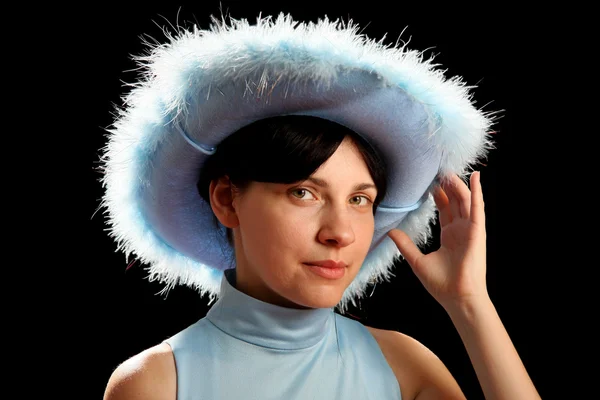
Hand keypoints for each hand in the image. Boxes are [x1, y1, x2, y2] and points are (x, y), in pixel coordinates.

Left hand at [387, 171, 487, 310]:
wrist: (457, 298)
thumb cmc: (441, 284)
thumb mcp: (417, 260)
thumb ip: (405, 244)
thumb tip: (391, 231)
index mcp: (450, 236)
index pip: (445, 210)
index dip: (438, 195)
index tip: (429, 183)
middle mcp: (461, 231)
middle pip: (455, 202)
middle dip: (447, 186)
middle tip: (438, 170)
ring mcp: (471, 230)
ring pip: (465, 201)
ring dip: (458, 185)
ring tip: (448, 170)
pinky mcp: (477, 232)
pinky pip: (478, 208)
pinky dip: (477, 192)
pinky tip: (475, 177)